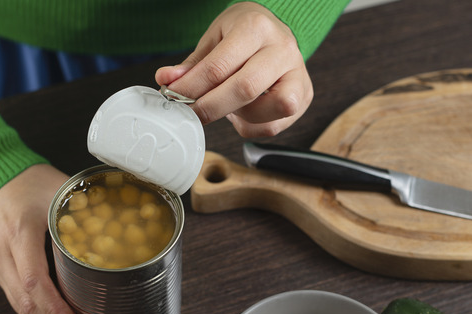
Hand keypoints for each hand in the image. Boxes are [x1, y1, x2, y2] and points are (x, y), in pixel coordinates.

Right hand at [0, 164, 93, 313]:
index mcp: (20, 232)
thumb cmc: (33, 182)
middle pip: (27, 305)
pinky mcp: (1, 273)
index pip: (34, 280)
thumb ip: (93, 209)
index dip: (56, 309)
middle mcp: (3, 254)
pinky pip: (20, 303)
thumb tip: (136, 226)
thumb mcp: (63, 190)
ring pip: (21, 310)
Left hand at [155, 2, 312, 137]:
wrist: (276, 30)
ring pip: (265, 113)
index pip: (219, 66)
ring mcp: (298, 75)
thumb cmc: (244, 33)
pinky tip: (242, 113)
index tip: (174, 98)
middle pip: (244, 89)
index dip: (191, 88)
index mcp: (257, 28)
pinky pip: (273, 127)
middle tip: (192, 113)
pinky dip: (251, 126)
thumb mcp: (215, 38)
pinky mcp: (304, 97)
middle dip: (211, 107)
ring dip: (237, 117)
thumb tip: (167, 81)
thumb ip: (193, 63)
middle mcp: (282, 50)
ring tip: (226, 105)